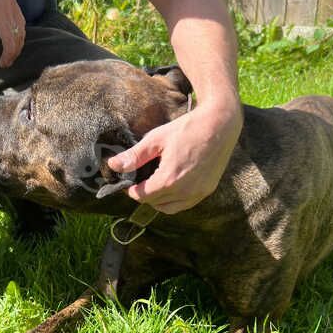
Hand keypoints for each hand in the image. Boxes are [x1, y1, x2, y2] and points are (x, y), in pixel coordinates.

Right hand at [0, 0, 25, 66]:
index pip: (19, 21)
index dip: (17, 35)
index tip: (12, 47)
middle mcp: (12, 4)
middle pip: (21, 30)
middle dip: (17, 46)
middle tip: (11, 59)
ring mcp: (7, 9)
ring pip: (17, 37)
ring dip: (13, 52)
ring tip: (7, 63)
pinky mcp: (0, 15)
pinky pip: (8, 39)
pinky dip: (8, 52)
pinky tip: (3, 60)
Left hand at [108, 95, 242, 213]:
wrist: (220, 124)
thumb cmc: (187, 129)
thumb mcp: (156, 139)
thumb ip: (134, 156)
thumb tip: (113, 165)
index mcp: (169, 179)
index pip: (142, 196)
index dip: (131, 190)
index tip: (128, 182)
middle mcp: (184, 191)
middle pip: (154, 203)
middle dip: (144, 194)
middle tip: (141, 179)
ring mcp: (198, 193)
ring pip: (169, 208)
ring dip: (158, 200)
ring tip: (154, 183)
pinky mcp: (207, 191)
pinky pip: (185, 204)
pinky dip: (174, 200)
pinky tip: (171, 185)